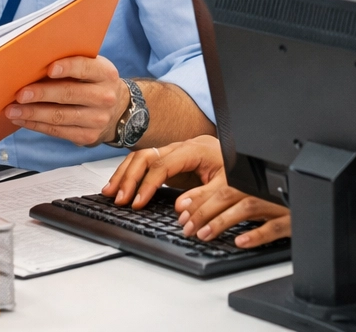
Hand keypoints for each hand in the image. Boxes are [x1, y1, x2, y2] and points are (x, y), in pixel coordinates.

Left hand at [6, 55, 127, 145]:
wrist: (117, 110)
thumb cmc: (94, 83)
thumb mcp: (92, 68)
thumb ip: (72, 64)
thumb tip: (34, 64)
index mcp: (105, 74)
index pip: (86, 68)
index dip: (68, 68)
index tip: (49, 69)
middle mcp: (104, 97)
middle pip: (70, 94)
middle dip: (42, 94)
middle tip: (20, 94)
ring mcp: (97, 119)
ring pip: (60, 116)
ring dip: (33, 113)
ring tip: (12, 110)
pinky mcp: (87, 136)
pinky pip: (58, 131)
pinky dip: (37, 125)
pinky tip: (23, 120)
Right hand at [102, 135, 225, 207]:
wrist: (244, 160)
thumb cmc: (237, 170)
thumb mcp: (229, 186)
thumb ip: (206, 197)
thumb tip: (180, 208)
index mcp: (196, 149)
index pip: (163, 164)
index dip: (148, 184)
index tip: (137, 202)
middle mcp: (182, 147)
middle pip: (147, 156)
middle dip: (129, 177)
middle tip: (119, 199)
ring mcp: (176, 153)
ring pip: (142, 156)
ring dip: (125, 174)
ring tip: (110, 193)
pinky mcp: (173, 162)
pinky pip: (146, 163)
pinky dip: (131, 174)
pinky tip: (121, 186)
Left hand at [176, 180, 290, 248]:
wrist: (320, 201)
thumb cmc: (285, 198)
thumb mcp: (258, 195)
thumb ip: (233, 198)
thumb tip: (196, 207)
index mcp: (255, 181)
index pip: (222, 187)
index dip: (200, 199)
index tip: (182, 212)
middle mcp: (265, 190)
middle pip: (229, 195)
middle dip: (204, 211)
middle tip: (187, 228)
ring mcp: (280, 204)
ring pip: (247, 208)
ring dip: (223, 221)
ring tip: (205, 235)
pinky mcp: (293, 220)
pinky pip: (274, 227)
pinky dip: (256, 234)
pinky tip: (240, 241)